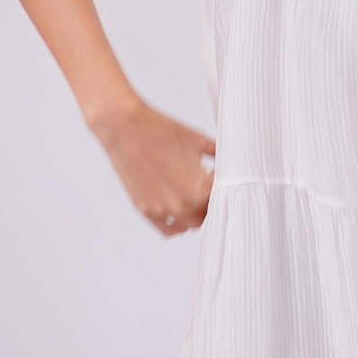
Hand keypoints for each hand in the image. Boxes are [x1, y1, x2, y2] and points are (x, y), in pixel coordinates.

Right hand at [91, 95, 215, 235]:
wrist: (126, 127)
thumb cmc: (162, 129)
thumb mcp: (199, 140)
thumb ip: (218, 153)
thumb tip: (231, 158)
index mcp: (199, 188)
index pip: (222, 195)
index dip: (224, 181)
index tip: (219, 171)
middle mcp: (181, 205)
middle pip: (208, 212)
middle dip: (211, 198)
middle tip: (209, 182)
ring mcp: (162, 211)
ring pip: (190, 224)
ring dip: (196, 212)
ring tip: (194, 192)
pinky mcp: (145, 211)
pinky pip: (168, 230)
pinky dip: (177, 224)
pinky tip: (181, 207)